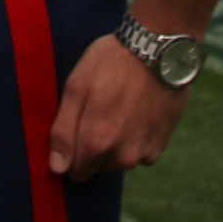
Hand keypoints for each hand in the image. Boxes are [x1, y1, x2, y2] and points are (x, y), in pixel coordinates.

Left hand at [49, 33, 189, 181]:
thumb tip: (58, 168)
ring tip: (121, 108)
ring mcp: (147, 151)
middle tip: (100, 112)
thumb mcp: (76, 88)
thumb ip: (64, 132)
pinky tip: (139, 112)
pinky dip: (138, 137)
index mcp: (97, 144)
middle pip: (100, 167)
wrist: (160, 49)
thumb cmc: (111, 63)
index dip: (73, 153)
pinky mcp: (164, 143)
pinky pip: (143, 151)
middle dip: (96, 147)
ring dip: (119, 143)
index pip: (76, 172)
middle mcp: (124, 157)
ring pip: (122, 159)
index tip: (78, 128)